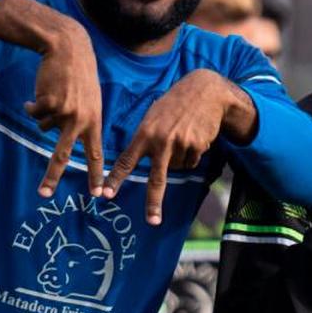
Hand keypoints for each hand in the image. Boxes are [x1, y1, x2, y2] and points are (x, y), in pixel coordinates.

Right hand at [20, 17, 104, 197]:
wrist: (69, 49)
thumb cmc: (79, 76)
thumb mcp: (90, 100)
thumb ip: (83, 122)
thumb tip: (65, 144)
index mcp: (94, 121)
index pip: (96, 154)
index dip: (96, 175)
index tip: (98, 194)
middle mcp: (81, 120)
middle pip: (64, 155)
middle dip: (52, 176)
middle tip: (44, 194)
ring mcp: (65, 112)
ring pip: (44, 128)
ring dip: (43, 115)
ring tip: (52, 96)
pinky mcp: (49, 103)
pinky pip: (34, 114)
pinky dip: (32, 105)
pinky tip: (40, 92)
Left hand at [103, 70, 240, 224]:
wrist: (205, 91)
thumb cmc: (173, 103)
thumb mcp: (152, 115)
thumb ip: (144, 137)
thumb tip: (136, 162)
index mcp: (145, 133)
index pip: (126, 160)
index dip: (115, 179)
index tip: (105, 194)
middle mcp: (161, 141)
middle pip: (156, 179)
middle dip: (154, 202)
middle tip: (152, 221)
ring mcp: (181, 145)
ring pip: (177, 167)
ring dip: (178, 158)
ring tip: (181, 135)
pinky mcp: (197, 147)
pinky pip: (191, 161)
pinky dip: (192, 153)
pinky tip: (193, 135)